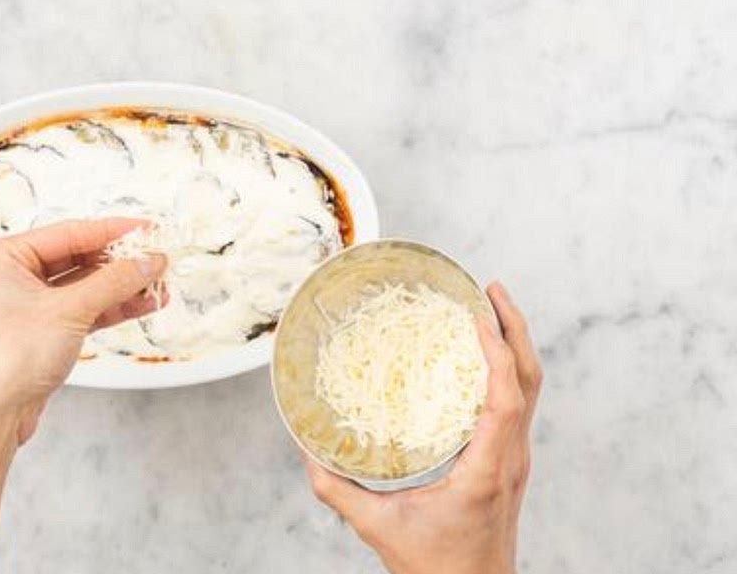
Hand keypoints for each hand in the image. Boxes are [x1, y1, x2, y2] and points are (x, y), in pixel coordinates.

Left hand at [0, 218, 166, 445]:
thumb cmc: (5, 361)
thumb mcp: (68, 311)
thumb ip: (113, 282)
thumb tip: (147, 262)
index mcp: (3, 256)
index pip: (69, 233)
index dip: (113, 231)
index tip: (147, 230)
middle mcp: (11, 275)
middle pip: (78, 258)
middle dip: (120, 263)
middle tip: (156, 260)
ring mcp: (26, 305)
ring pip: (83, 286)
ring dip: (120, 288)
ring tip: (157, 285)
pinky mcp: (41, 331)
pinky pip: (82, 310)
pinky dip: (110, 308)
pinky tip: (140, 305)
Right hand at [305, 282, 542, 573]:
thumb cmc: (434, 568)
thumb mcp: (379, 528)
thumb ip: (339, 490)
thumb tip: (305, 451)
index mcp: (487, 468)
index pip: (506, 397)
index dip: (496, 351)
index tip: (476, 316)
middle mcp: (510, 458)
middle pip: (530, 380)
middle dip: (514, 329)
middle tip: (489, 289)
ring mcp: (515, 460)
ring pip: (530, 390)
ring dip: (515, 345)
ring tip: (490, 310)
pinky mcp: (509, 463)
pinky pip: (517, 405)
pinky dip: (506, 371)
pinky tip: (480, 359)